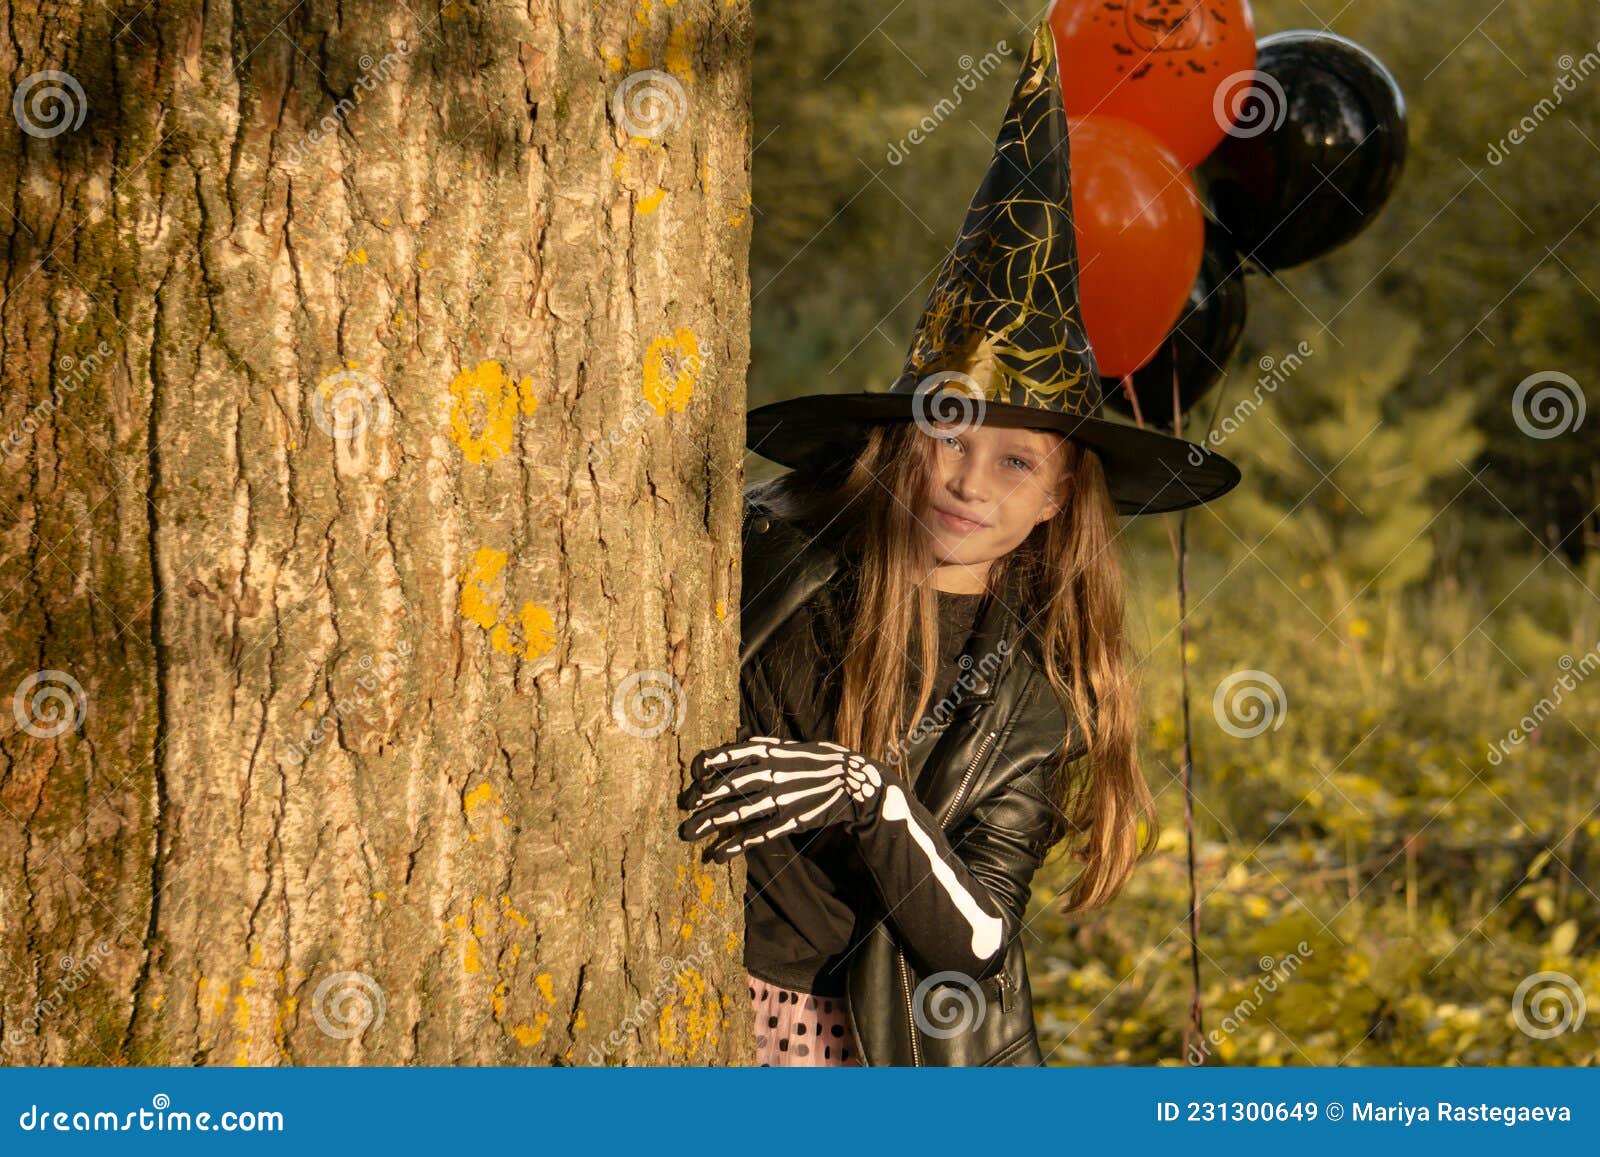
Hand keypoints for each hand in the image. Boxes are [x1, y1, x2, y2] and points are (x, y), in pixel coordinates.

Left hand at [676, 736, 891, 861]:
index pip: (728, 755)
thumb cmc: (820, 761)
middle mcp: (770, 773)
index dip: (706, 765)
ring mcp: (779, 798)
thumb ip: (764, 745)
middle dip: (701, 799)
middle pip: (726, 786)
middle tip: (683, 809)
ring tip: (688, 834)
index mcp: (769, 752)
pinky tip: (718, 855)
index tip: (693, 776)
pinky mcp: (789, 820)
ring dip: (710, 823)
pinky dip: (736, 845)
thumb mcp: (791, 746)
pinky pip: (757, 834)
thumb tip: (741, 738)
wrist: (853, 782)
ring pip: (737, 812)